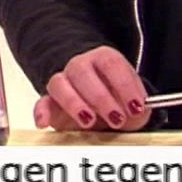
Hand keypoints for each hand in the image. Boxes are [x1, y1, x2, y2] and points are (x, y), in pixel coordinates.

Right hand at [36, 46, 151, 131]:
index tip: (136, 106)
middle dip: (101, 97)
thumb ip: (139, 107)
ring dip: (74, 103)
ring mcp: (63, 82)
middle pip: (83, 71)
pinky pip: (41, 102)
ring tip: (88, 121)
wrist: (99, 103)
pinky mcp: (50, 103)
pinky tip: (45, 122)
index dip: (124, 84)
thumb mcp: (134, 102)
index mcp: (104, 59)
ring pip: (59, 83)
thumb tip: (140, 111)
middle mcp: (81, 66)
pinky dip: (41, 112)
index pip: (111, 62)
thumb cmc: (118, 100)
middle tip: (117, 118)